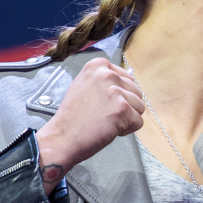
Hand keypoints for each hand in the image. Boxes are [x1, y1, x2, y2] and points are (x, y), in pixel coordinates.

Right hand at [35, 58, 143, 193]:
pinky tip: (109, 129)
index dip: (119, 95)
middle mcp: (108, 74)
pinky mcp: (122, 109)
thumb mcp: (85, 85)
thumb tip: (128, 82)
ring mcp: (116, 91)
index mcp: (99, 65)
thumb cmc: (74, 115)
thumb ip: (106, 80)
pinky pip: (138, 122)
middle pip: (136, 92)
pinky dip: (127, 129)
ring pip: (140, 106)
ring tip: (105, 121)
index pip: (128, 78)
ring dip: (127, 118)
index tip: (101, 102)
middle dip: (125, 106)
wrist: (62, 137)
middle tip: (102, 114)